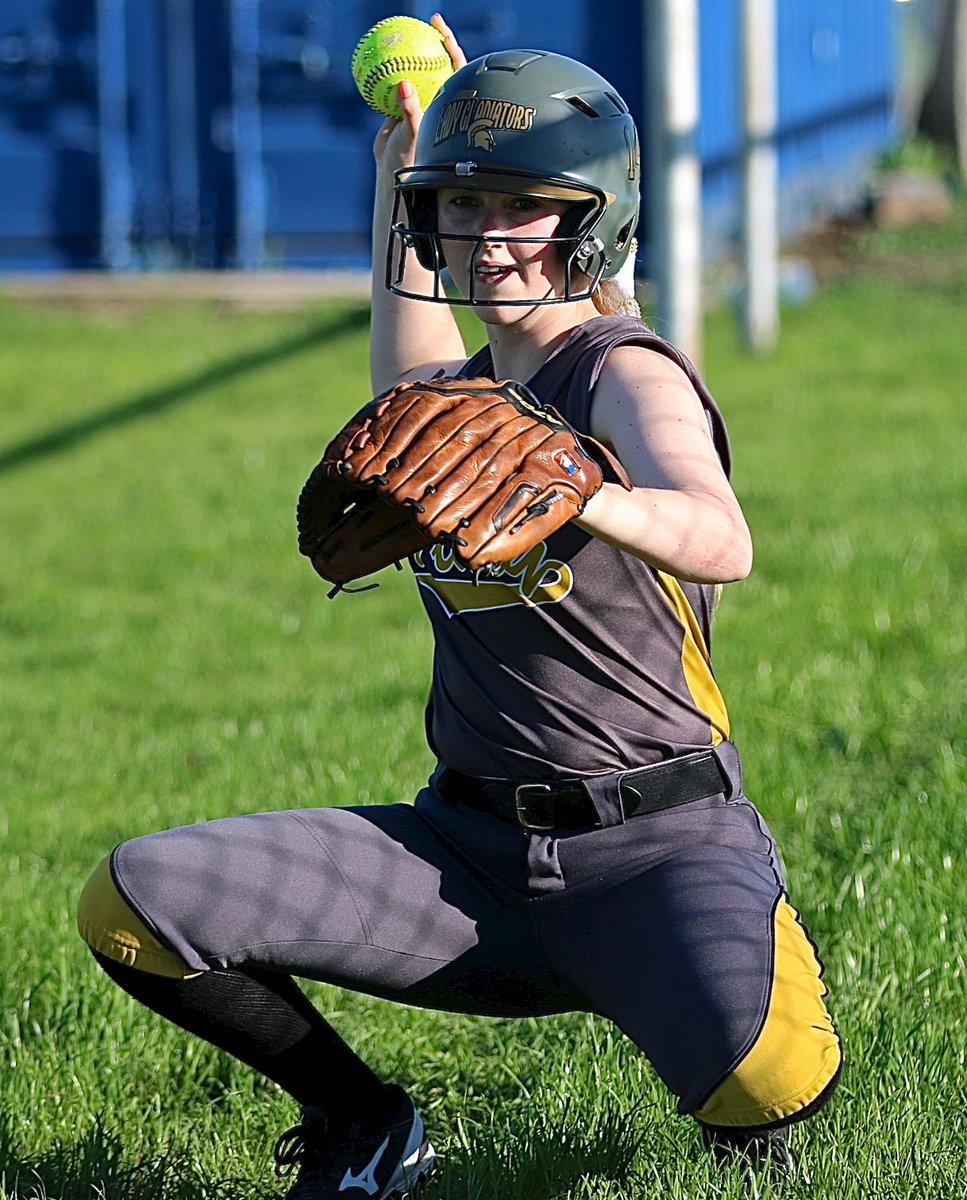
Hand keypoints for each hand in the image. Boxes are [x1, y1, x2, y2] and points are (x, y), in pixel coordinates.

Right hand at [372, 13, 466, 176]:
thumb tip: (403, 84)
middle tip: (424, 20)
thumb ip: (410, 109)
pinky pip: (391, 80)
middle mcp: (433, 97)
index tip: (441, 30)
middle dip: (431, 39)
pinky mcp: (398, 103)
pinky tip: (374, 54)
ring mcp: (416, 99)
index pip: (453, 68)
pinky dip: (384, 69)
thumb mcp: (412, 133)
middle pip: (435, 61)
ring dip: (407, 51)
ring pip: (413, 69)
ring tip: (399, 31)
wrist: (392, 171)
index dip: (450, 46)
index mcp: (445, 102)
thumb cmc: (410, 157)